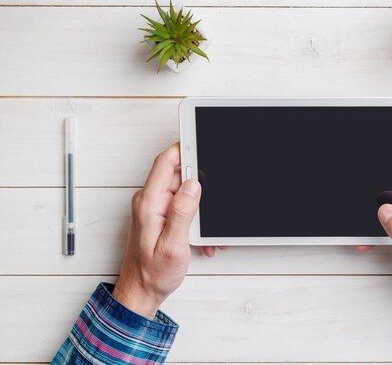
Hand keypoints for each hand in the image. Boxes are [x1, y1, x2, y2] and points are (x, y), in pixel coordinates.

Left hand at [114, 143, 209, 317]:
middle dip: (202, 186)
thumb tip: (193, 184)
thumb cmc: (152, 273)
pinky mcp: (160, 215)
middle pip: (179, 175)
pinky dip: (195, 218)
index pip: (165, 162)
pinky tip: (200, 236)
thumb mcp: (173, 244)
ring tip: (203, 232)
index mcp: (149, 203)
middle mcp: (149, 201)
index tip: (200, 139)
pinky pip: (182, 205)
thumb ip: (182, 211)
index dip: (183, 148)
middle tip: (212, 203)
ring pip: (184, 192)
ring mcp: (154, 207)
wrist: (141, 291)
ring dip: (201, 208)